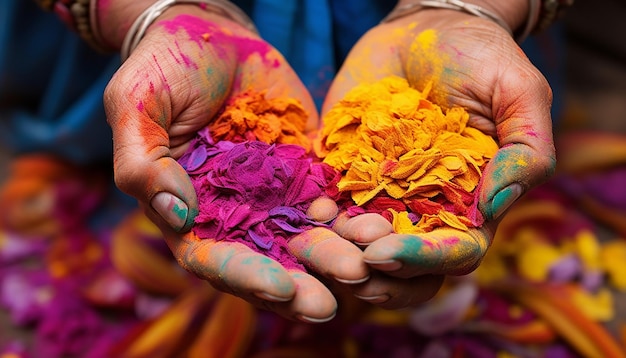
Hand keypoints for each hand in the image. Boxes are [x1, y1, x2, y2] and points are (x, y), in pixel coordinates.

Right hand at [103, 6, 365, 322]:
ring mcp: (275, 194)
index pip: (214, 258)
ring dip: (335, 256)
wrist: (212, 33)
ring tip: (365, 266)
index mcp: (188, 210)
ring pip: (307, 236)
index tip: (281, 287)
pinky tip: (377, 227)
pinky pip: (333, 200)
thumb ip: (143, 165)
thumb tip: (178, 215)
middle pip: (268, 260)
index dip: (246, 276)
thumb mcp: (136, 107)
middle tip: (329, 304)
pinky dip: (353, 217)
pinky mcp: (307, 171)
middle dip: (299, 284)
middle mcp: (234, 212)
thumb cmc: (164, 67)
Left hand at [321, 6, 555, 307]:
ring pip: (361, 247)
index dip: (422, 260)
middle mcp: (424, 207)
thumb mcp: (518, 93)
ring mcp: (381, 192)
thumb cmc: (479, 56)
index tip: (385, 254)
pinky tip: (306, 213)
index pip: (453, 253)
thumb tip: (494, 207)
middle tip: (347, 260)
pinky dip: (317, 217)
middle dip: (375, 271)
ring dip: (340, 254)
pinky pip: (328, 204)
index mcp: (470, 202)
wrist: (424, 27)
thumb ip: (525, 150)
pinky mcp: (345, 170)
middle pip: (404, 266)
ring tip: (320, 240)